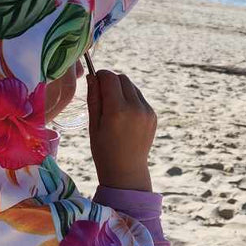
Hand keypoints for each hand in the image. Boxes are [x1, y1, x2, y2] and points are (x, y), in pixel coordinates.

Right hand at [88, 68, 156, 191]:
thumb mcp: (93, 124)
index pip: (110, 77)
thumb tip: (92, 76)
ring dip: (122, 90)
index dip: (100, 75)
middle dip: (111, 81)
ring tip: (114, 109)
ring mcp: (147, 111)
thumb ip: (94, 97)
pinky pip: (140, 98)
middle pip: (123, 78)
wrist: (127, 170)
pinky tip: (125, 117)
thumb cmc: (104, 149)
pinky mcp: (153, 115)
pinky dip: (131, 100)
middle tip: (102, 95)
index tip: (94, 82)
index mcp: (117, 110)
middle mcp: (135, 107)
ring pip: (132, 87)